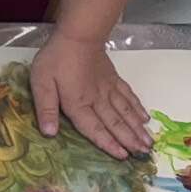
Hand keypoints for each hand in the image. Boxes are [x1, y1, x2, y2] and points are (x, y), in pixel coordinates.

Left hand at [30, 30, 151, 158]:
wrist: (78, 35)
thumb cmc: (56, 59)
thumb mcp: (41, 84)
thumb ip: (46, 109)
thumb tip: (49, 134)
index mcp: (78, 104)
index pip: (94, 128)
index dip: (108, 144)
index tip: (123, 156)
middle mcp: (97, 100)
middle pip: (115, 123)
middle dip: (130, 140)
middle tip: (145, 154)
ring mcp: (108, 89)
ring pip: (126, 112)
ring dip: (137, 128)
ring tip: (149, 142)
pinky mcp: (114, 79)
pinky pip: (128, 96)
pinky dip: (137, 108)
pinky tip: (145, 117)